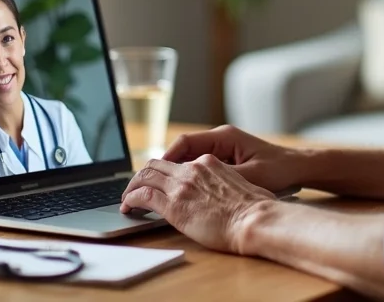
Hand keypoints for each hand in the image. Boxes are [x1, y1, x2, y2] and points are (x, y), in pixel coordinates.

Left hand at [120, 155, 275, 253]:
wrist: (253, 219)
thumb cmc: (256, 209)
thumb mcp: (243, 186)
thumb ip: (228, 185)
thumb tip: (231, 196)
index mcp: (209, 163)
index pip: (179, 163)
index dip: (165, 172)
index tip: (160, 181)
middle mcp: (192, 169)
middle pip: (157, 164)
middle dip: (143, 175)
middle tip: (136, 188)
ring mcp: (181, 185)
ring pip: (145, 176)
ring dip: (132, 186)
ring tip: (127, 198)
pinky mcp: (173, 204)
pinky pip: (143, 195)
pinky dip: (131, 199)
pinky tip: (128, 207)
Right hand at [163, 124, 305, 193]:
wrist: (299, 168)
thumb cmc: (279, 169)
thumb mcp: (250, 175)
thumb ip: (222, 177)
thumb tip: (194, 182)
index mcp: (223, 137)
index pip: (185, 142)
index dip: (167, 158)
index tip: (153, 174)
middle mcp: (220, 140)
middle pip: (183, 150)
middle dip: (166, 167)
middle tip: (149, 184)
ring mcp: (223, 149)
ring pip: (190, 159)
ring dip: (177, 173)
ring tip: (162, 191)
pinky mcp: (227, 160)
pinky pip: (201, 166)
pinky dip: (191, 177)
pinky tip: (185, 194)